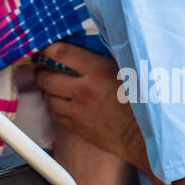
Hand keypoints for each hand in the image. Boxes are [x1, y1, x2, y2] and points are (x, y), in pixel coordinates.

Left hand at [34, 42, 144, 168]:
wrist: (144, 135)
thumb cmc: (141, 100)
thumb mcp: (126, 70)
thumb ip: (103, 60)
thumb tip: (88, 50)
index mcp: (97, 71)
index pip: (61, 53)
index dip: (48, 48)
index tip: (44, 48)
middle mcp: (83, 90)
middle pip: (47, 78)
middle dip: (41, 71)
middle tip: (41, 68)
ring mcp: (78, 111)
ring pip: (49, 98)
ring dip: (46, 91)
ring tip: (49, 86)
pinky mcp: (78, 128)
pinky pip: (56, 116)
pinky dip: (54, 108)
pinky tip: (58, 104)